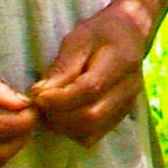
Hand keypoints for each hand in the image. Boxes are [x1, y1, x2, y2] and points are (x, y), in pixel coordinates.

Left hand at [31, 0, 159, 144]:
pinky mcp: (121, 117)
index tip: (36, 95)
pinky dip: (73, 131)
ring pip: (92, 131)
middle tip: (39, 104)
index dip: (59, 98)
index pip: (90, 89)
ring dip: (63, 126)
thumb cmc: (101, 32)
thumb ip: (62, 66)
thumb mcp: (79, 38)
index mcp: (122, 61)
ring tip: (48, 110)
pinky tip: (63, 115)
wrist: (131, 33)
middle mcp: (129, 88)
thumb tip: (39, 94)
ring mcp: (128, 105)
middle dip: (58, 115)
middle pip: (92, 115)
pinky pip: (94, 136)